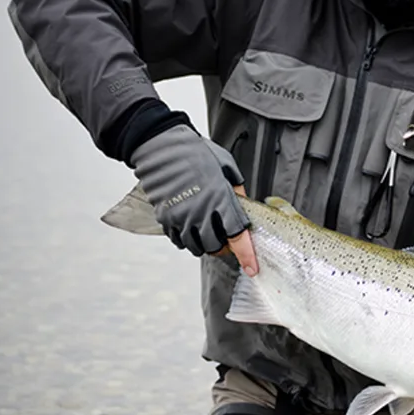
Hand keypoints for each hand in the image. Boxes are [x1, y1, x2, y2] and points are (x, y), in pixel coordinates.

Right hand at [131, 125, 257, 271]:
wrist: (162, 146)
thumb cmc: (196, 152)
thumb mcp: (227, 167)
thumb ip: (237, 190)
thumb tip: (243, 205)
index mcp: (220, 199)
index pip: (237, 236)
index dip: (246, 255)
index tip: (252, 268)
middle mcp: (201, 212)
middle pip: (217, 246)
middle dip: (225, 247)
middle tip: (226, 237)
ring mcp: (181, 217)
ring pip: (197, 247)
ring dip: (206, 244)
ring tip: (207, 230)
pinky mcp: (166, 218)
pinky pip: (179, 241)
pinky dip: (188, 239)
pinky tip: (190, 227)